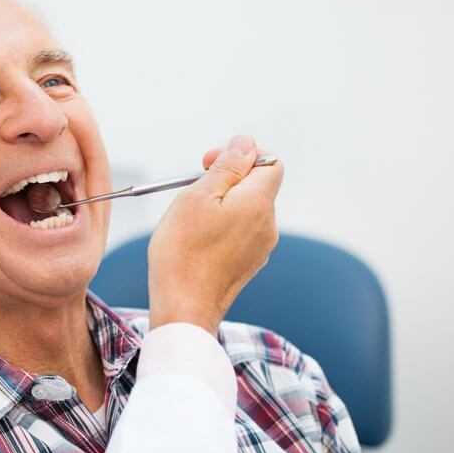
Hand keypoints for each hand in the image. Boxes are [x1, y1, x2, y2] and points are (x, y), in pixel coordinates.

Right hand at [147, 135, 283, 333]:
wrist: (183, 308)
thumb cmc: (183, 252)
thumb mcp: (198, 196)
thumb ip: (226, 167)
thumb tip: (245, 144)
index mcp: (259, 202)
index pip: (270, 162)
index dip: (242, 155)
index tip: (209, 163)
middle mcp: (267, 225)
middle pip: (256, 186)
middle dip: (226, 180)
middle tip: (193, 188)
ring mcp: (260, 248)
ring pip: (245, 211)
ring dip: (221, 205)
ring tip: (190, 219)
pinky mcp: (248, 265)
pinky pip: (239, 234)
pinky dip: (221, 228)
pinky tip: (196, 240)